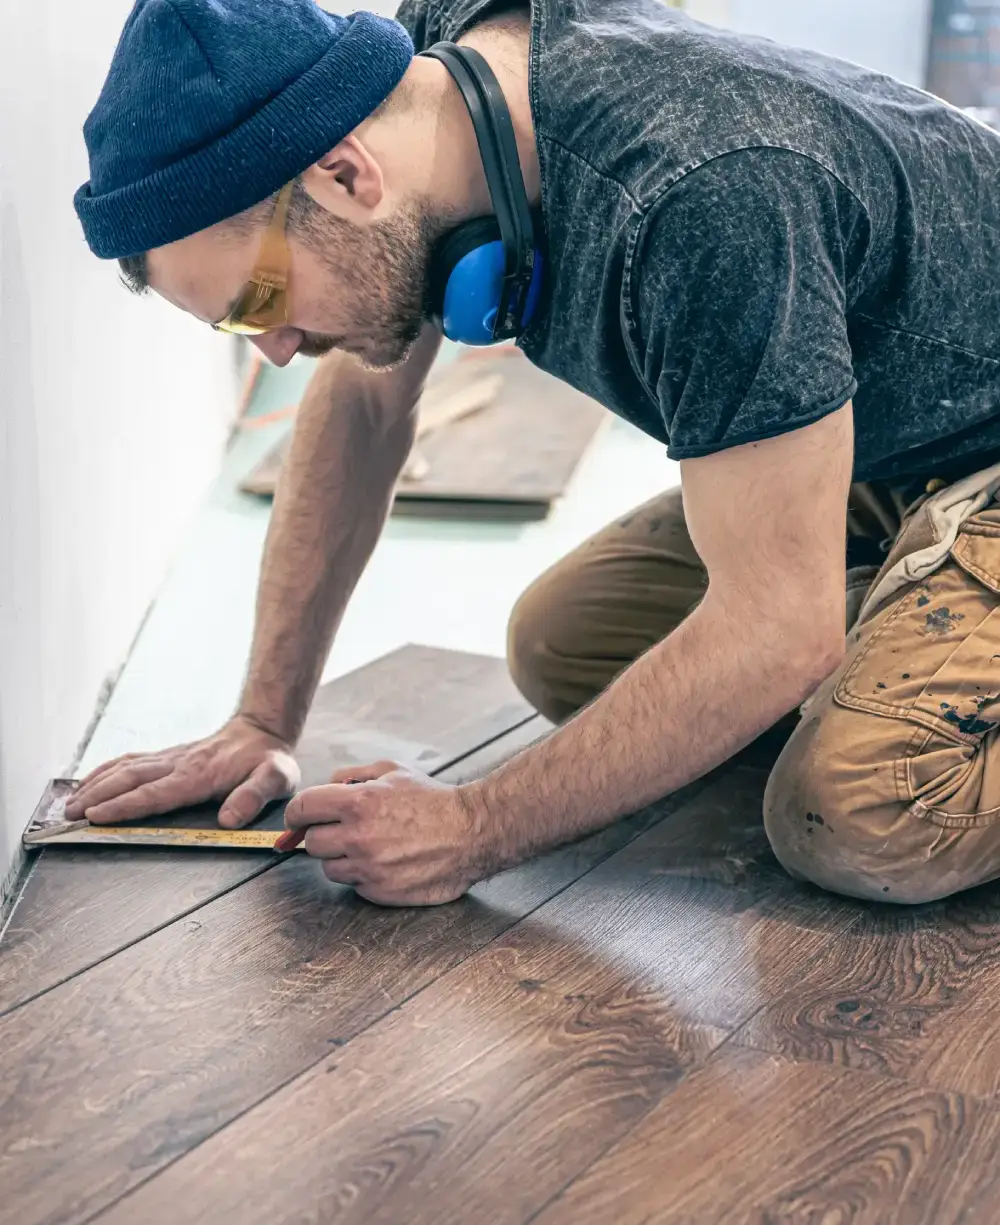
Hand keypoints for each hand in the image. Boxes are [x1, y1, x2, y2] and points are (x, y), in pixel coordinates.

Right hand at [65, 716, 299, 827]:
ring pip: (125, 767)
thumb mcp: (276, 778)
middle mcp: (179, 764)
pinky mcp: (167, 756)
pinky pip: (130, 761)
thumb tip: (229, 819)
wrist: (263, 730)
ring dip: (95, 784)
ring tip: (69, 802)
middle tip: (69, 815)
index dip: (125, 805)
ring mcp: (171, 758)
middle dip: (97, 796)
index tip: (97, 815)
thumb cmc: (269, 761)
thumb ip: (255, 796)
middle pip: (130, 779)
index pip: (155, 793)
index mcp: (200, 775)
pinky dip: (106, 770)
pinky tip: (89, 781)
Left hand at [283, 761, 487, 906]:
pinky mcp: (380, 892)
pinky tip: (386, 862)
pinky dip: (363, 875)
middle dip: (323, 835)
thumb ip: (353, 775)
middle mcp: (358, 837)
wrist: (471, 833)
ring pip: (330, 868)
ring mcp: (368, 868)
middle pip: (312, 843)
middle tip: (342, 831)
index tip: (298, 820)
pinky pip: (354, 886)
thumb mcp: (393, 771)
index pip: (302, 809)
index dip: (296, 814)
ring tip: (370, 846)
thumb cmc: (433, 800)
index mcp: (357, 802)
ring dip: (342, 858)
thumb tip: (326, 786)